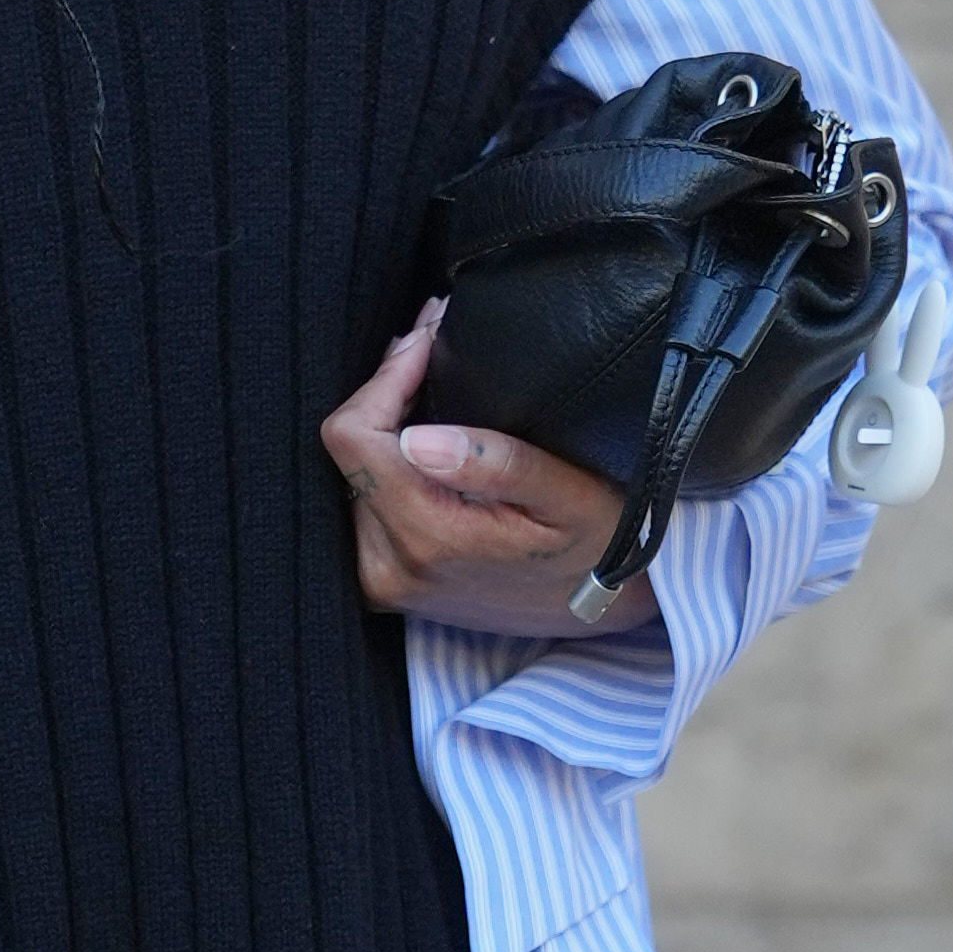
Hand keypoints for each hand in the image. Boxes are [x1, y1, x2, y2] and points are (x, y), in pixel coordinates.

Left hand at [321, 304, 637, 638]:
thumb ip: (497, 465)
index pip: (353, 436)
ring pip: (350, 473)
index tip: (427, 343)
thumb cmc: (597, 542)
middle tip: (433, 345)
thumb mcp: (569, 496)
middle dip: (388, 394)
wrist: (604, 608)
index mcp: (427, 538)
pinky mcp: (384, 581)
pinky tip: (425, 436)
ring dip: (386, 425)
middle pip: (348, 451)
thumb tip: (417, 438)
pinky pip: (362, 501)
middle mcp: (389, 566)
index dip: (386, 378)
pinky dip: (387, 461)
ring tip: (431, 384)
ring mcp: (382, 579)